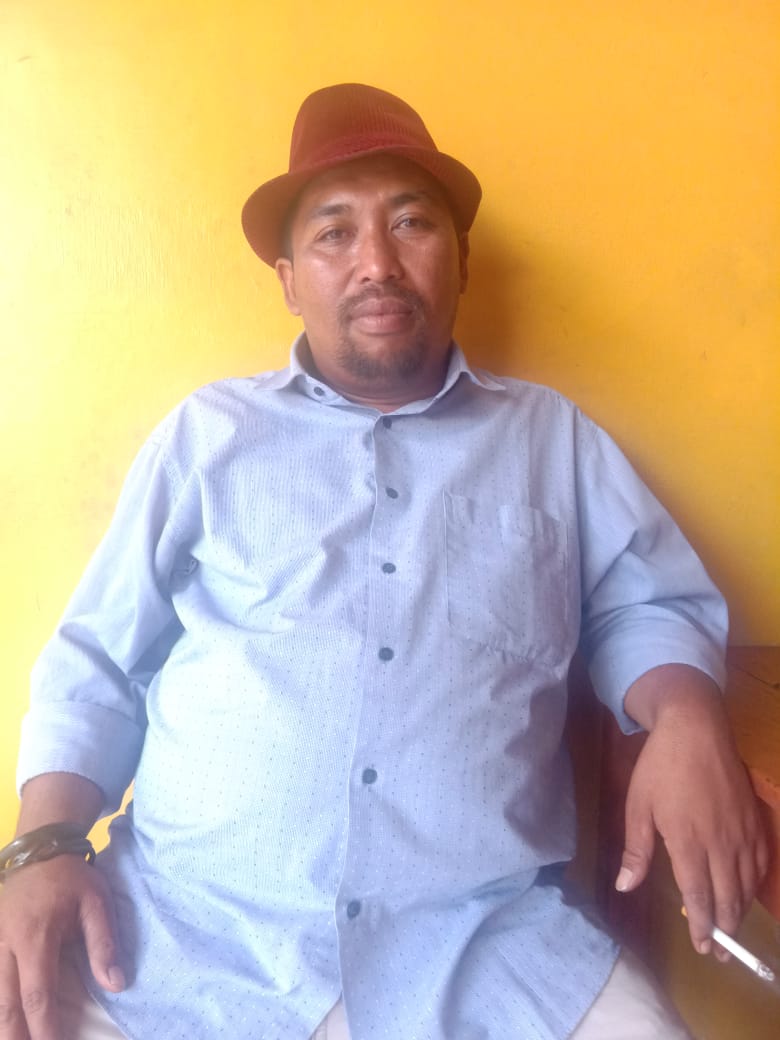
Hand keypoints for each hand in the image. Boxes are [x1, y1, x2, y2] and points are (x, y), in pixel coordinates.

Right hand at [0, 856, 123, 1039]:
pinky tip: (5, 1018)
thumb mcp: (97, 902)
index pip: (37, 995)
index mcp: (36, 937)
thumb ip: (104, 943)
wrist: (40, 847)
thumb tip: (116, 985)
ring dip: (3, 1023)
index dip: (44, 1028)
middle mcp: (7, 945)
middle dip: (15, 1036)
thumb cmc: (72, 877)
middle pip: (5, 1004)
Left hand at [617, 665, 768, 957]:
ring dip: (740, 911)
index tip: (702, 948)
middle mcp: (721, 844)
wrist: (695, 729)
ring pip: (747, 884)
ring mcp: (743, 832)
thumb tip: (624, 887)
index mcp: (689, 843)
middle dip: (724, 930)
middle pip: (728, 898)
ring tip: (731, 930)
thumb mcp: (637, 806)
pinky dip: (756, 884)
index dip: (703, 927)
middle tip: (718, 952)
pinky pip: (761, 862)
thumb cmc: (660, 767)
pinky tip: (747, 891)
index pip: (700, 897)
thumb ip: (635, 851)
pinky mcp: (755, 820)